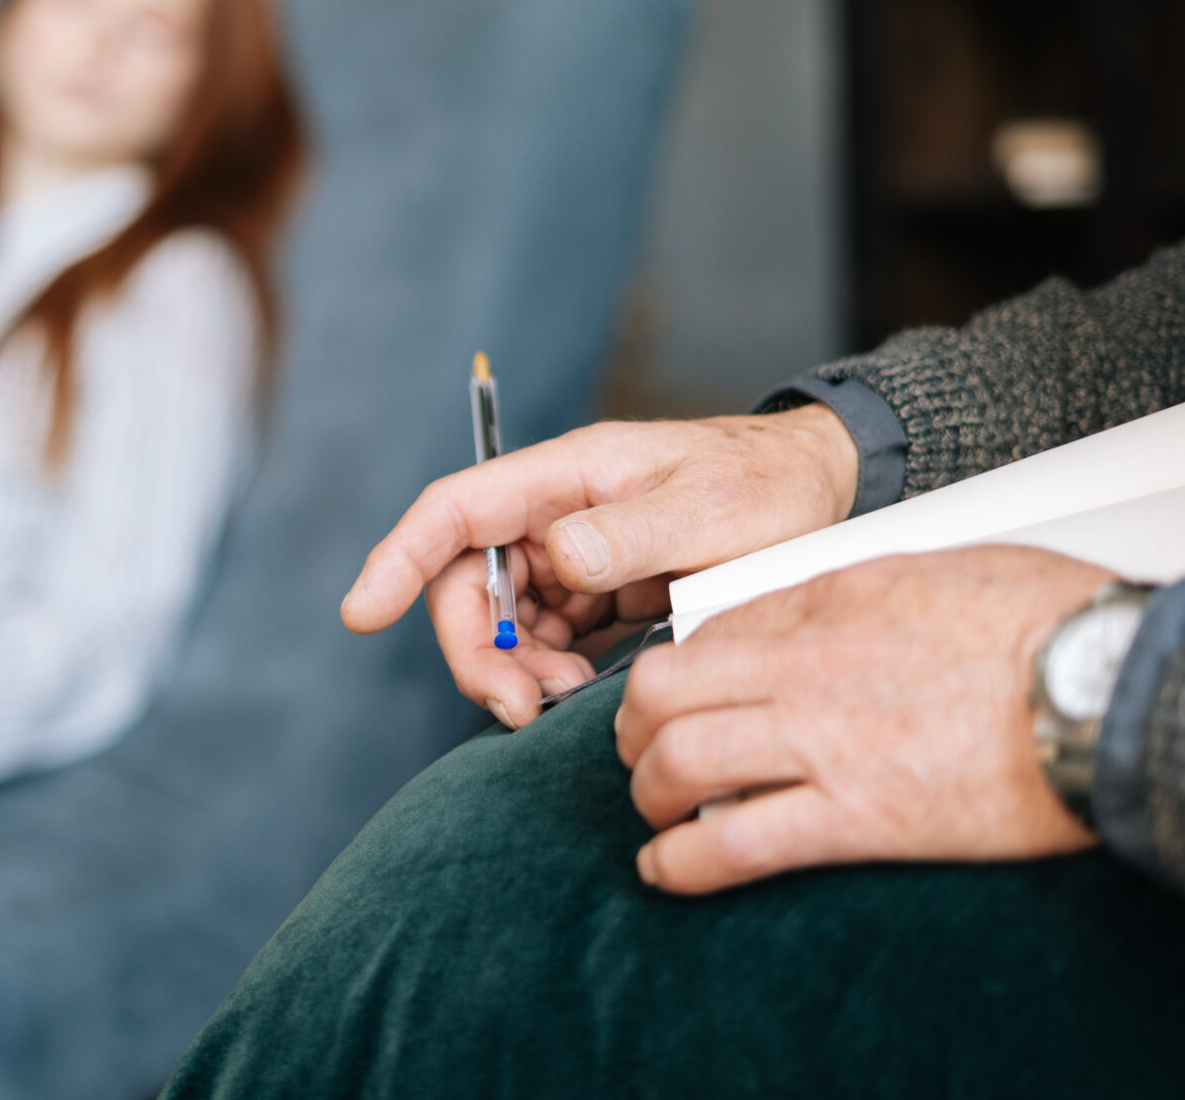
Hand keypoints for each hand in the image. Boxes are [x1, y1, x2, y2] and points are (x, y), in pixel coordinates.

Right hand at [341, 407, 857, 728]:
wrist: (824, 491)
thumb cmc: (769, 486)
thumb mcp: (711, 511)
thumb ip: (631, 534)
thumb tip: (556, 558)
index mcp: (568, 475)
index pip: (456, 511)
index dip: (398, 559)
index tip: (361, 615)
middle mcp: (556, 512)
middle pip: (468, 581)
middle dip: (478, 651)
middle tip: (521, 710)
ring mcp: (574, 553)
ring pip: (503, 619)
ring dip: (517, 670)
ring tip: (571, 701)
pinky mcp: (598, 590)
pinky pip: (546, 638)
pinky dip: (549, 673)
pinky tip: (583, 694)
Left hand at [617, 545, 1113, 893]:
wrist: (1108, 683)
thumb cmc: (1045, 619)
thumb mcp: (935, 568)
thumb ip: (862, 591)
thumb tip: (826, 611)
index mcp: (825, 602)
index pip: (706, 631)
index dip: (677, 670)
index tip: (678, 698)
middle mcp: (804, 668)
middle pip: (662, 692)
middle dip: (634, 728)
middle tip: (642, 752)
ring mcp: (823, 742)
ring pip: (678, 762)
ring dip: (650, 794)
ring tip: (658, 813)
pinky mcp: (857, 817)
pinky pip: (736, 841)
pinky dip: (683, 861)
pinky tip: (667, 869)